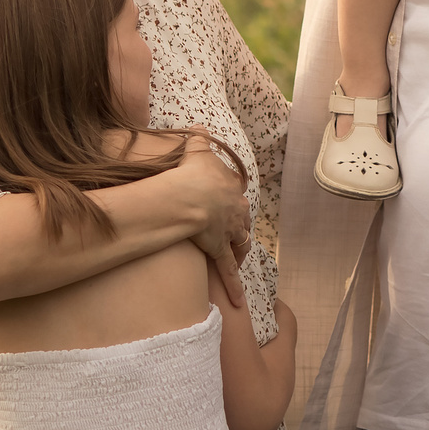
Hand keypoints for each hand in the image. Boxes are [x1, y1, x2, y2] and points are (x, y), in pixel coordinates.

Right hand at [170, 147, 252, 297]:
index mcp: (230, 187)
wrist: (188, 195)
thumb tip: (200, 126)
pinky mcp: (221, 249)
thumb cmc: (190, 172)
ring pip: (239, 242)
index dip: (225, 195)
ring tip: (238, 256)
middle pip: (240, 217)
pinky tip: (240, 303)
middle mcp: (235, 209)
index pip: (232, 192)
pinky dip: (235, 287)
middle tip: (230, 228)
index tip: (219, 198)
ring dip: (239, 249)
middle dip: (236, 222)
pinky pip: (229, 270)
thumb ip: (198, 137)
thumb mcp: (196, 149)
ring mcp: (229, 230)